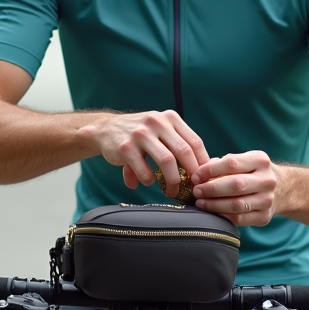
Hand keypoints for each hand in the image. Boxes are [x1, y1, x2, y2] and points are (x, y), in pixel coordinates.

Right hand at [82, 110, 209, 198]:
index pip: (195, 142)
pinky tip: (148, 181)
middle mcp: (157, 122)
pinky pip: (145, 171)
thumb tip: (202, 172)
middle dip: (191, 174)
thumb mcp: (161, 130)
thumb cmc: (141, 135)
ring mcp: (140, 134)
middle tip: (191, 189)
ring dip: (172, 182)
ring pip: (167, 161)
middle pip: (184, 152)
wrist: (106, 129)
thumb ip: (179, 146)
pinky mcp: (125, 148)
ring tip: (171, 191)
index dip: (202, 163)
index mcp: (170, 118)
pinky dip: (149, 180)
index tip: (203, 179)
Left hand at [190, 151, 279, 225]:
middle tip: (196, 191)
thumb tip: (199, 173)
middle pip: (235, 185)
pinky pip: (240, 219)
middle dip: (211, 189)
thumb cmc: (252, 173)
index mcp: (260, 160)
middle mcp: (267, 179)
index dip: (210, 170)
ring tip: (201, 202)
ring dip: (214, 205)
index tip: (195, 176)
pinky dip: (223, 216)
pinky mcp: (265, 217)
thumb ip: (222, 165)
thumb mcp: (243, 161)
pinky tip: (212, 212)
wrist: (282, 189)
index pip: (232, 163)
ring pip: (237, 205)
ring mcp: (268, 199)